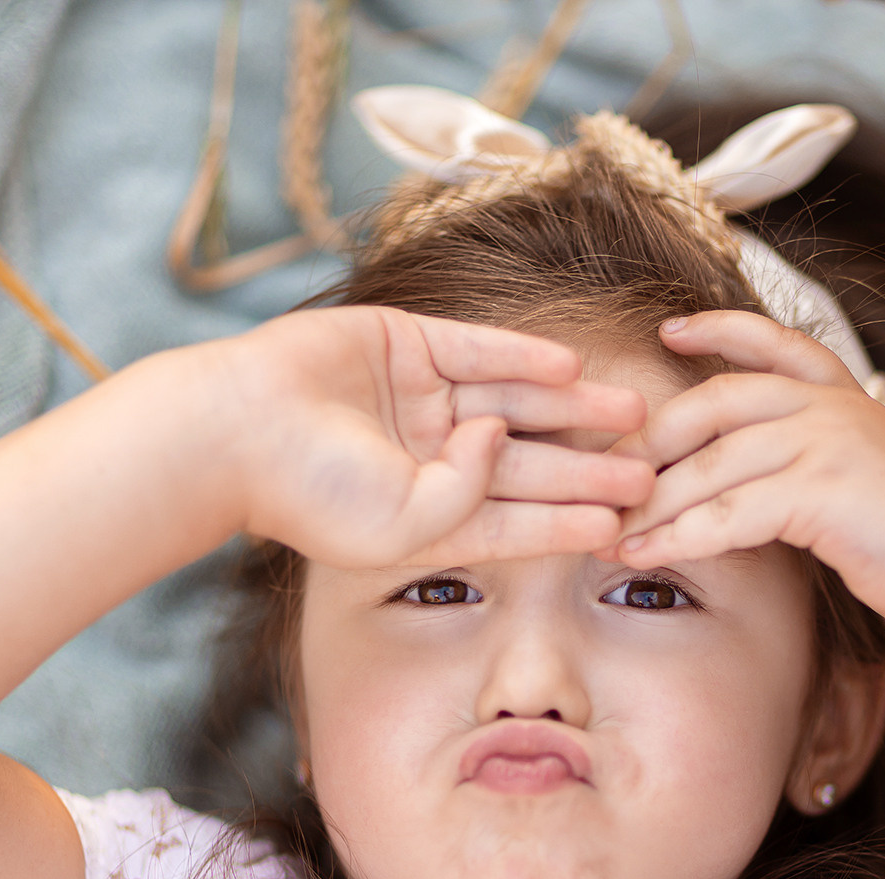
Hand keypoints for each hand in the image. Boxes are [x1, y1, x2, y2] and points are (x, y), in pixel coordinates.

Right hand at [194, 306, 652, 568]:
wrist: (232, 430)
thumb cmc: (311, 493)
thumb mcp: (406, 524)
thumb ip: (470, 495)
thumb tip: (503, 439)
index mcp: (430, 516)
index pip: (519, 524)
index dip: (572, 523)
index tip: (626, 528)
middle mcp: (432, 459)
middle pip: (531, 463)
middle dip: (590, 468)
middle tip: (652, 471)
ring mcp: (421, 400)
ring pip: (518, 404)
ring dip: (574, 410)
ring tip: (633, 415)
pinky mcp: (406, 344)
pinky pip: (480, 350)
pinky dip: (525, 357)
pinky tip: (573, 369)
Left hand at [601, 311, 884, 649]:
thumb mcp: (872, 474)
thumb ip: (817, 455)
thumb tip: (754, 470)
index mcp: (846, 396)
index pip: (773, 341)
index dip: (718, 330)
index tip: (670, 330)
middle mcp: (834, 408)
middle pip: (714, 403)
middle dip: (652, 440)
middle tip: (605, 473)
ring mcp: (829, 444)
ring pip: (711, 466)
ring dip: (650, 503)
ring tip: (606, 530)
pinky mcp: (822, 494)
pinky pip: (727, 514)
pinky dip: (677, 538)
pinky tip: (643, 556)